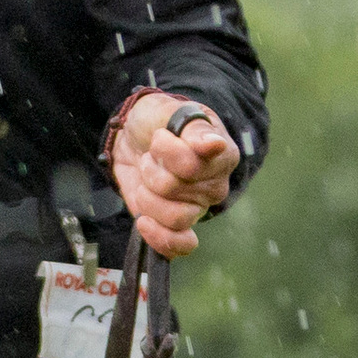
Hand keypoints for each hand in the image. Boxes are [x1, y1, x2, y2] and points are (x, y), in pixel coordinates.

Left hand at [108, 93, 239, 258]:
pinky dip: (160, 238)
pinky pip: (179, 247)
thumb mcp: (170, 111)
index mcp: (223, 156)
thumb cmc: (157, 120)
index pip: (191, 166)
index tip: (159, 136)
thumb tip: (216, 145)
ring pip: (175, 218)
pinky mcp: (177, 226)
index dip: (165, 152)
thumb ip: (194, 129)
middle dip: (151, 170)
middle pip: (175, 190)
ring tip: (145, 179)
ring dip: (147, 197)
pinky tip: (143, 221)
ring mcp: (197, 208)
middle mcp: (215, 186)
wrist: (134, 137)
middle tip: (150, 156)